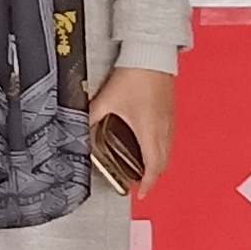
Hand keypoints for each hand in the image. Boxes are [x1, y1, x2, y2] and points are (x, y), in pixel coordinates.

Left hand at [89, 64, 176, 193]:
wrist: (152, 56)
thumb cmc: (135, 76)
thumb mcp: (107, 100)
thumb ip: (93, 116)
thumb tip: (81, 126)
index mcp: (149, 132)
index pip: (152, 167)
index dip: (147, 184)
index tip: (140, 194)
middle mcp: (163, 130)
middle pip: (163, 163)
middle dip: (152, 177)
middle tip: (139, 183)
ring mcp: (169, 120)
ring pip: (167, 151)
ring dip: (158, 162)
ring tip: (144, 167)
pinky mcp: (169, 111)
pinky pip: (168, 138)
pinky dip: (161, 148)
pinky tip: (150, 143)